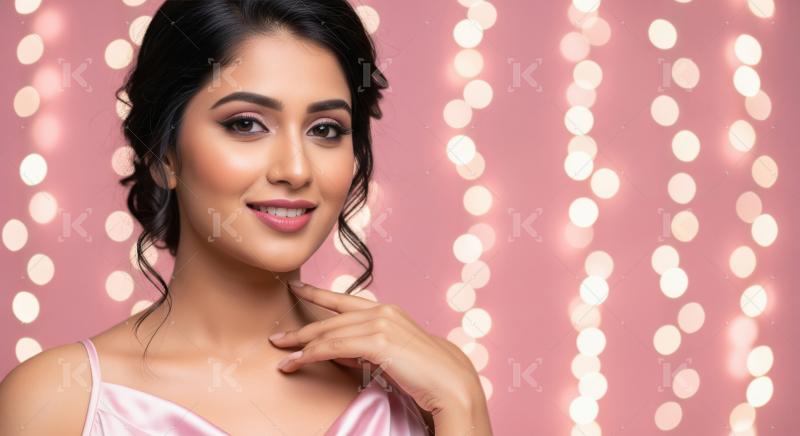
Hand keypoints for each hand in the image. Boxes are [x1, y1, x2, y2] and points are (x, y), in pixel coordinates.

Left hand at [268, 280, 482, 417]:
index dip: (317, 293)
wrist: (450, 381)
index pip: (343, 301)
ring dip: (301, 347)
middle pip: (330, 320)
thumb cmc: (425, 373)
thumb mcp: (391, 355)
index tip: (297, 288)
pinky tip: (298, 362)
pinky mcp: (377, 342)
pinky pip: (334, 348)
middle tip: (278, 339)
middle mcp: (382, 311)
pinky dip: (311, 355)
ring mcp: (380, 324)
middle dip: (301, 330)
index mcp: (387, 311)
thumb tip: (338, 352)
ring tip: (283, 359)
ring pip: (329, 334)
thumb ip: (366, 348)